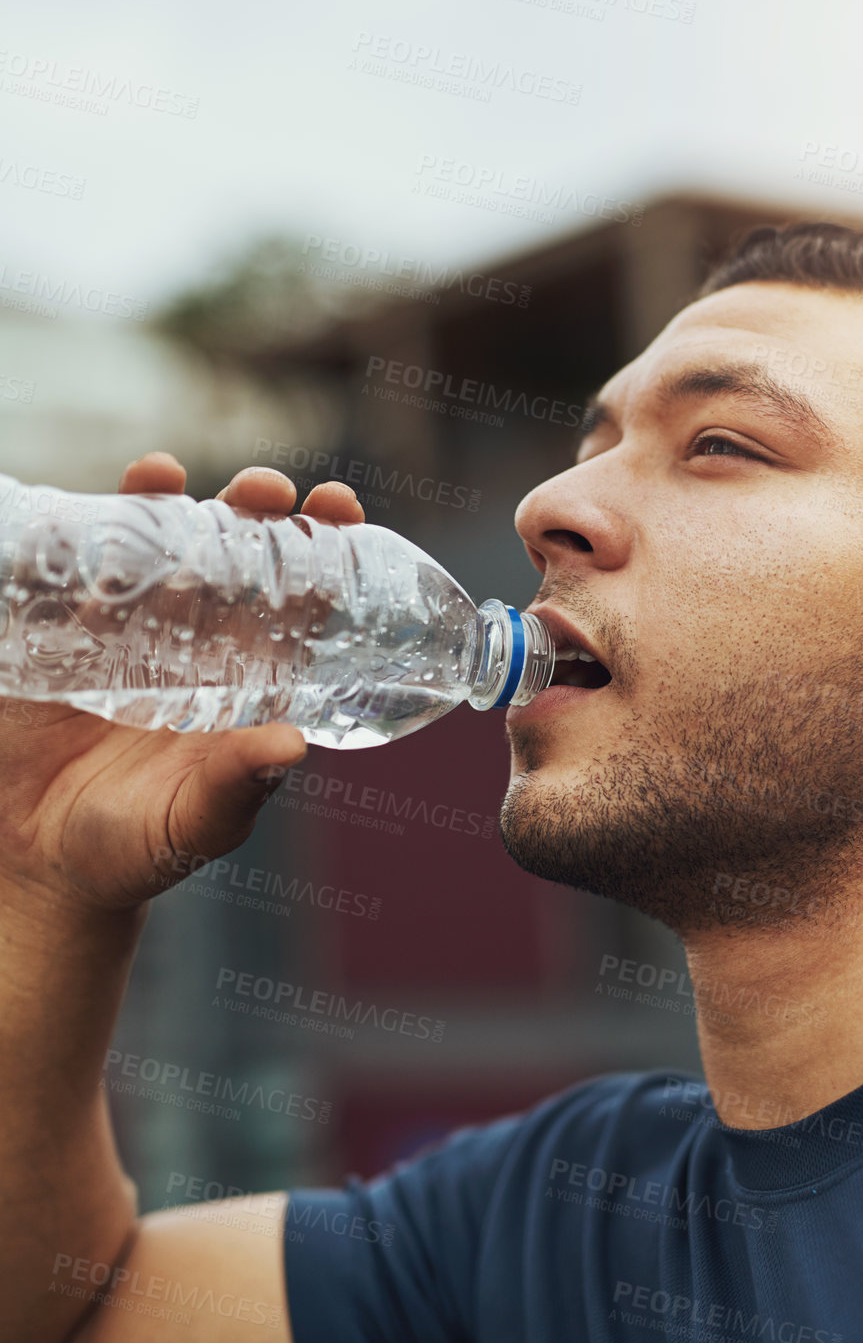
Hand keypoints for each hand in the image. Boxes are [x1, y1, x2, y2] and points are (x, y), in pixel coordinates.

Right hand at [0, 451, 365, 912]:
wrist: (40, 867)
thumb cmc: (135, 851)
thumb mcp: (194, 823)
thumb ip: (237, 787)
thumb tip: (290, 746)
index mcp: (243, 679)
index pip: (295, 600)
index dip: (322, 550)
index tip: (342, 504)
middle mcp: (191, 644)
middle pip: (230, 556)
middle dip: (250, 511)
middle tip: (263, 489)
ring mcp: (124, 634)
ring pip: (150, 549)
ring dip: (163, 505)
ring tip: (165, 475)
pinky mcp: (58, 638)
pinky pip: (70, 575)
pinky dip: (80, 536)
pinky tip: (93, 512)